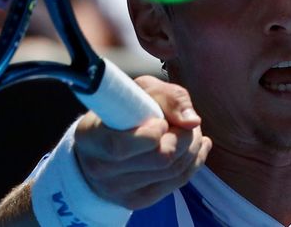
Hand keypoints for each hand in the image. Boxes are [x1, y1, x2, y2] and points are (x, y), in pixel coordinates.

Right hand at [74, 75, 211, 209]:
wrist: (101, 146)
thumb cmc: (121, 111)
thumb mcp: (139, 90)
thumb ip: (167, 97)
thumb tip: (192, 121)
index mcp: (90, 137)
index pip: (120, 146)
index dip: (150, 134)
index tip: (161, 121)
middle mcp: (100, 168)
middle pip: (158, 159)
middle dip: (183, 137)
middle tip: (187, 123)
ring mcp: (118, 189)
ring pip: (172, 171)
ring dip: (192, 148)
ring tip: (192, 131)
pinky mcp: (137, 200)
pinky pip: (177, 182)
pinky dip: (194, 162)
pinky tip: (199, 147)